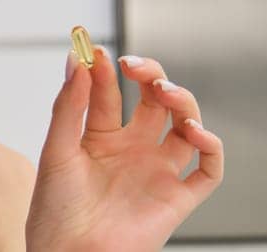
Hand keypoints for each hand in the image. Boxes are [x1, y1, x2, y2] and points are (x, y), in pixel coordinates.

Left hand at [26, 44, 225, 250]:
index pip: (110, 93)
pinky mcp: (176, 198)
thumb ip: (68, 106)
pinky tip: (195, 131)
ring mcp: (156, 172)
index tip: (98, 53)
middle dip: (151, 76)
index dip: (107, 70)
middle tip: (136, 65)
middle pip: (155, 101)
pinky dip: (212, 147)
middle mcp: (133, 151)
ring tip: (165, 90)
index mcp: (100, 138)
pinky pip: (208, 170)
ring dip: (184, 102)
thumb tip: (77, 60)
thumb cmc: (54, 213)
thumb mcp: (56, 151)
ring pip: (186, 126)